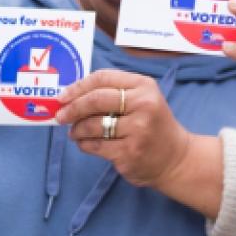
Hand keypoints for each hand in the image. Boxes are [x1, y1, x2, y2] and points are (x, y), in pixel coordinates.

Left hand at [56, 70, 190, 188]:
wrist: (175, 158)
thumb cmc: (152, 124)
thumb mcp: (142, 99)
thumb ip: (114, 92)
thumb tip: (72, 95)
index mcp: (144, 86)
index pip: (103, 78)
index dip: (78, 86)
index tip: (63, 95)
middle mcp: (144, 104)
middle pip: (96, 99)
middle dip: (72, 107)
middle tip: (60, 115)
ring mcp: (138, 129)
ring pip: (93, 125)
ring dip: (76, 129)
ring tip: (75, 132)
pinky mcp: (129, 152)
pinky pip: (95, 146)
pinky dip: (84, 144)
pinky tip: (86, 143)